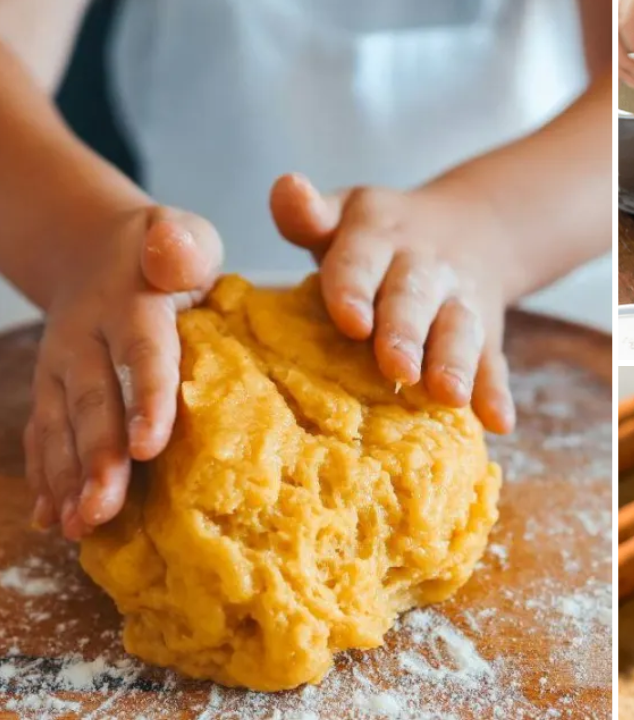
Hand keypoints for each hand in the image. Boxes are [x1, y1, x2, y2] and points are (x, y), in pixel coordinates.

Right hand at [27, 206, 221, 538]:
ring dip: (68, 479)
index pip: (142, 353)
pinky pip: (42, 434)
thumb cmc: (167, 253)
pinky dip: (46, 476)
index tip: (148, 447)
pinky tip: (52, 517)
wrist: (97, 248)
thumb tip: (172, 253)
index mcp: (130, 302)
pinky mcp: (50, 388)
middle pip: (93, 402)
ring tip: (80, 526)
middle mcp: (85, 338)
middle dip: (96, 459)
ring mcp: (61, 367)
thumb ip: (183, 246)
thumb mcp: (184, 237)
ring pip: (61, 426)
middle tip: (103, 510)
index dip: (146, 400)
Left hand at [270, 174, 515, 434]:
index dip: (355, 290)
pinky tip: (498, 421)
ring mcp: (459, 300)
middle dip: (406, 334)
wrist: (473, 227)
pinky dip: (495, 393)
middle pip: (414, 298)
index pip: (361, 261)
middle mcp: (424, 266)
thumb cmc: (378, 240)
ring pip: (459, 330)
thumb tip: (287, 186)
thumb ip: (307, 213)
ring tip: (449, 396)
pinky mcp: (486, 333)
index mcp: (379, 235)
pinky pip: (494, 362)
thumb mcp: (344, 214)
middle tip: (398, 369)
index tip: (351, 322)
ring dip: (454, 363)